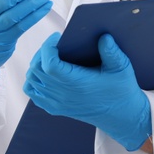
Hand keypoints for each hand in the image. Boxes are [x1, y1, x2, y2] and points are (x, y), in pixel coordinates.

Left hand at [23, 33, 152, 150]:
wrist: (121, 117)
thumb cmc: (121, 91)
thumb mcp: (121, 68)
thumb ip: (112, 51)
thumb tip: (103, 36)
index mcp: (77, 83)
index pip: (49, 64)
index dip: (48, 47)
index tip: (57, 37)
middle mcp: (64, 95)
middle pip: (37, 70)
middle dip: (42, 52)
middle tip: (55, 45)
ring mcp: (57, 103)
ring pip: (31, 80)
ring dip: (36, 66)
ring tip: (50, 57)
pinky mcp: (55, 108)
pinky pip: (33, 93)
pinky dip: (34, 80)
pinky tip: (46, 74)